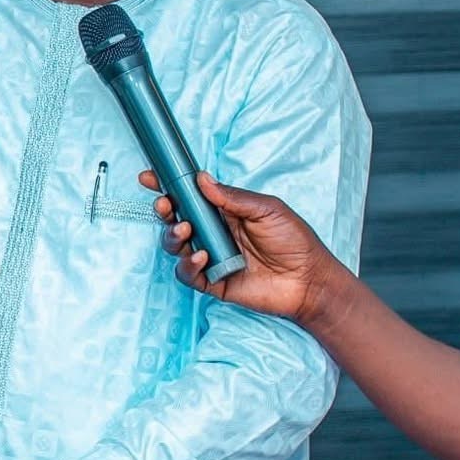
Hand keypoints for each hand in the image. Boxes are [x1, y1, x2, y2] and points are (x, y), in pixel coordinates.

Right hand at [139, 169, 334, 323]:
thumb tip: (202, 179)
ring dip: (172, 236)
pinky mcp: (212, 281)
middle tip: (165, 205)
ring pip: (176, 246)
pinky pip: (188, 274)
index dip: (169, 187)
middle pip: (177, 219)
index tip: (150, 177)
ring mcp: (211, 257)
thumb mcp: (267, 209)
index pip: (191, 197)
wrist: (309, 280)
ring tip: (184, 230)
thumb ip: (232, 197)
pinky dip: (188, 265)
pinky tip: (201, 258)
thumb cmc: (294, 241)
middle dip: (165, 211)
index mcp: (225, 212)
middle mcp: (214, 233)